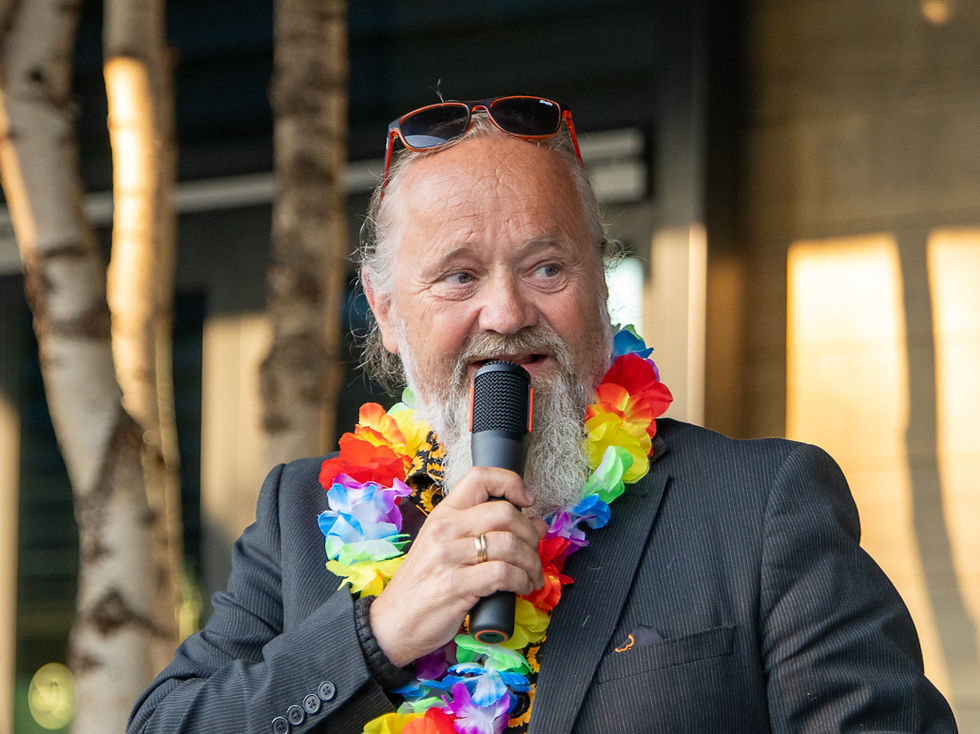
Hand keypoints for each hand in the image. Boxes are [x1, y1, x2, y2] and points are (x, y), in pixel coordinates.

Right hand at [369, 467, 546, 666]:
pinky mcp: (456, 586)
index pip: (480, 478)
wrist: (393, 622)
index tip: (527, 501)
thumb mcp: (446, 547)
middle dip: (531, 534)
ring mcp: (448, 557)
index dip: (511, 483)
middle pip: (505, 513)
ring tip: (532, 575)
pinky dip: (522, 581)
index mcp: (443, 515)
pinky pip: (503, 573)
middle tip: (535, 551)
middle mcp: (444, 530)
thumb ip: (484, 531)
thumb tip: (535, 522)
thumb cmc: (423, 584)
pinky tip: (522, 587)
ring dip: (531, 562)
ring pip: (509, 544)